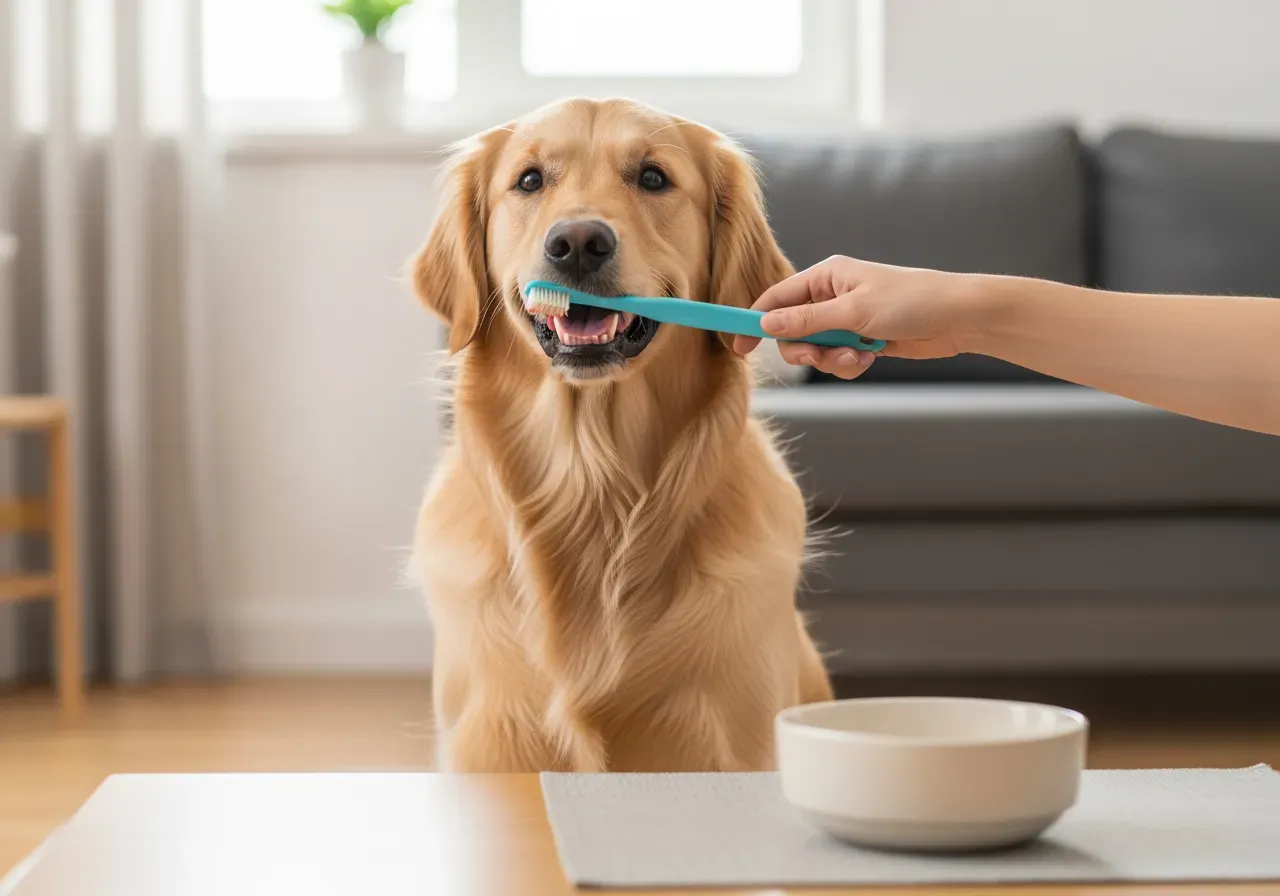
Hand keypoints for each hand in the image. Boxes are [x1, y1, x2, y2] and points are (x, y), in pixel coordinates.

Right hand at [733, 256, 983, 379]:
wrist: (958, 317)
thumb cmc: (912, 301)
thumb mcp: (853, 311)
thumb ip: (807, 320)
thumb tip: (766, 324)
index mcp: (826, 276)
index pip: (776, 298)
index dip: (755, 322)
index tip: (739, 347)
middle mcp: (831, 295)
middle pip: (792, 330)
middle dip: (804, 349)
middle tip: (819, 356)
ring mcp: (846, 319)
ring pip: (815, 349)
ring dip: (830, 360)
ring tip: (856, 356)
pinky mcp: (861, 339)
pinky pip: (837, 358)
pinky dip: (848, 364)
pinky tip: (869, 358)